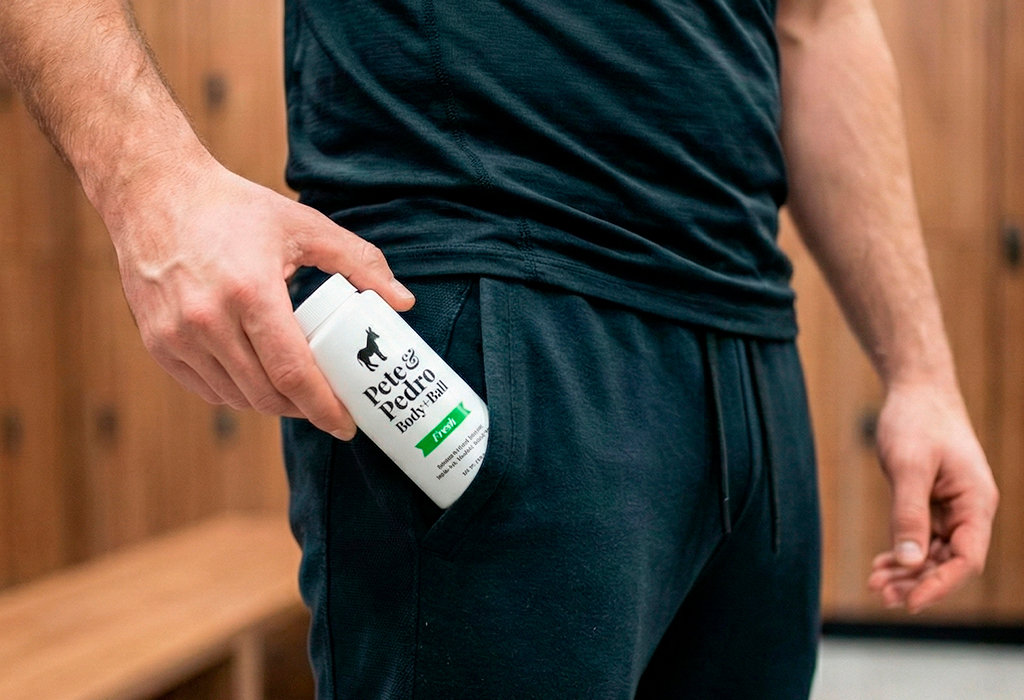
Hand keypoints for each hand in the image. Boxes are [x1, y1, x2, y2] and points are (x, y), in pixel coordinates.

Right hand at [104, 156, 414, 439]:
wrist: (153, 193)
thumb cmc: (235, 208)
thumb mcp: (304, 226)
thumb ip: (360, 261)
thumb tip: (403, 302)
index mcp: (250, 292)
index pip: (293, 373)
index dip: (324, 407)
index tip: (347, 424)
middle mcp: (207, 320)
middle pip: (266, 395)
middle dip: (303, 410)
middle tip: (329, 407)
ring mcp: (176, 336)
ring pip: (236, 398)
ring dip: (271, 403)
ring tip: (297, 390)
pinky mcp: (157, 343)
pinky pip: (207, 389)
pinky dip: (237, 393)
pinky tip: (258, 378)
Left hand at [867, 381, 998, 612]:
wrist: (916, 390)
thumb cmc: (917, 421)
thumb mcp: (909, 467)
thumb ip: (909, 514)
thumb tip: (910, 561)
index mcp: (976, 502)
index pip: (967, 559)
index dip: (940, 584)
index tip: (910, 601)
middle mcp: (970, 509)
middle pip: (950, 562)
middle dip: (917, 582)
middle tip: (880, 593)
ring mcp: (952, 507)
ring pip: (935, 553)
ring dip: (908, 571)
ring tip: (875, 584)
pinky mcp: (933, 502)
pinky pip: (923, 538)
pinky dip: (903, 553)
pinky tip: (881, 565)